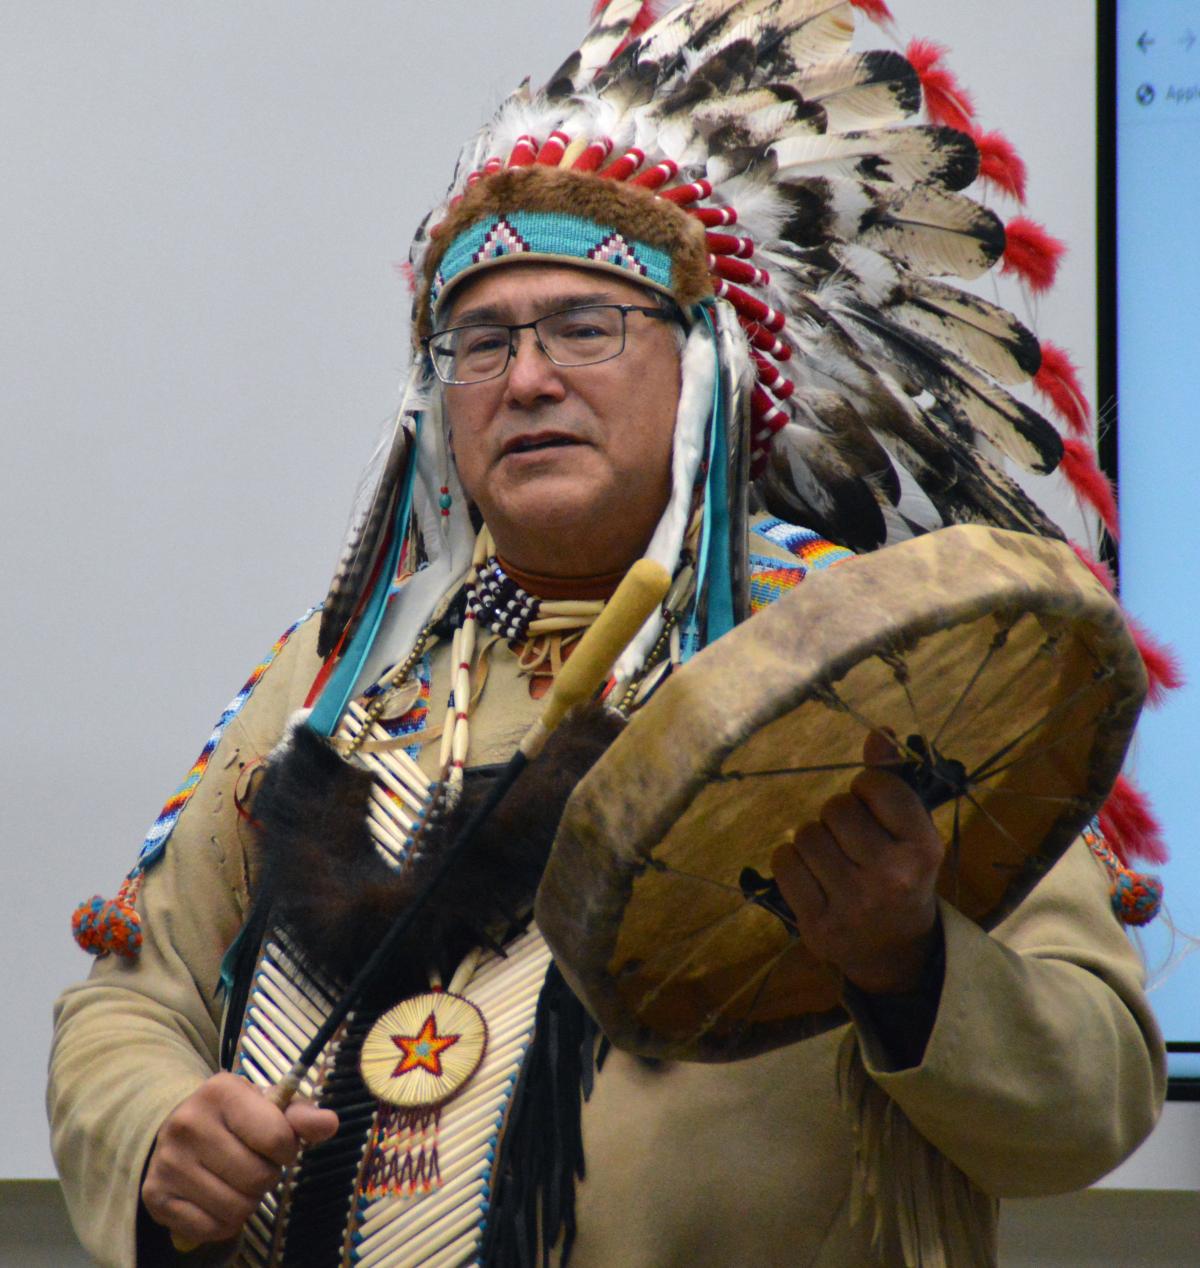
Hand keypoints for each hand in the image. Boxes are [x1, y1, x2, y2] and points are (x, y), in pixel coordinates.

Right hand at [141, 1072, 338, 1245]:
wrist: (178, 1125)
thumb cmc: (236, 1116)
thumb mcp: (269, 1105)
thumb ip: (302, 1115)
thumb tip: (330, 1124)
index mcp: (221, 1091)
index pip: (276, 1138)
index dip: (287, 1150)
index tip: (279, 1146)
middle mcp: (188, 1124)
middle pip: (257, 1178)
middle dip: (267, 1177)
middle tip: (255, 1164)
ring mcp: (168, 1162)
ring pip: (236, 1208)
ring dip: (247, 1201)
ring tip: (237, 1180)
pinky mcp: (155, 1197)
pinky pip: (211, 1229)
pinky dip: (223, 1222)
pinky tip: (217, 1198)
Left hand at [770, 731, 943, 993]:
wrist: (895, 951)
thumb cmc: (900, 873)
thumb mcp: (911, 831)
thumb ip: (893, 779)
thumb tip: (877, 732)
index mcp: (922, 849)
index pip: (877, 785)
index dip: (866, 787)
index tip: (872, 806)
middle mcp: (891, 878)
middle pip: (836, 809)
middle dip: (837, 816)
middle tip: (850, 839)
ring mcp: (853, 905)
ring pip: (806, 835)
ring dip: (813, 839)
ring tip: (832, 858)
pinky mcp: (818, 925)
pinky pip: (783, 863)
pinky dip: (790, 862)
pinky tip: (811, 875)